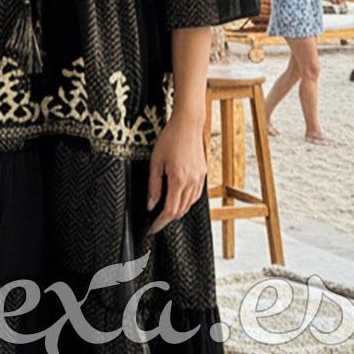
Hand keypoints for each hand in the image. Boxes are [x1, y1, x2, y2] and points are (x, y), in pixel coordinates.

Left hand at [146, 114, 207, 234]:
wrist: (188, 124)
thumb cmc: (170, 139)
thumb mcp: (156, 162)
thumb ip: (154, 186)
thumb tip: (151, 205)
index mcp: (178, 180)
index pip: (170, 210)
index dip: (160, 222)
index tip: (152, 228)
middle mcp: (192, 182)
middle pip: (180, 210)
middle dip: (167, 220)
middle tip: (156, 223)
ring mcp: (199, 178)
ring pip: (189, 204)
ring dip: (177, 211)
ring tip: (164, 214)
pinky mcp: (203, 174)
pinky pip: (195, 195)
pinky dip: (186, 202)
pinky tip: (178, 200)